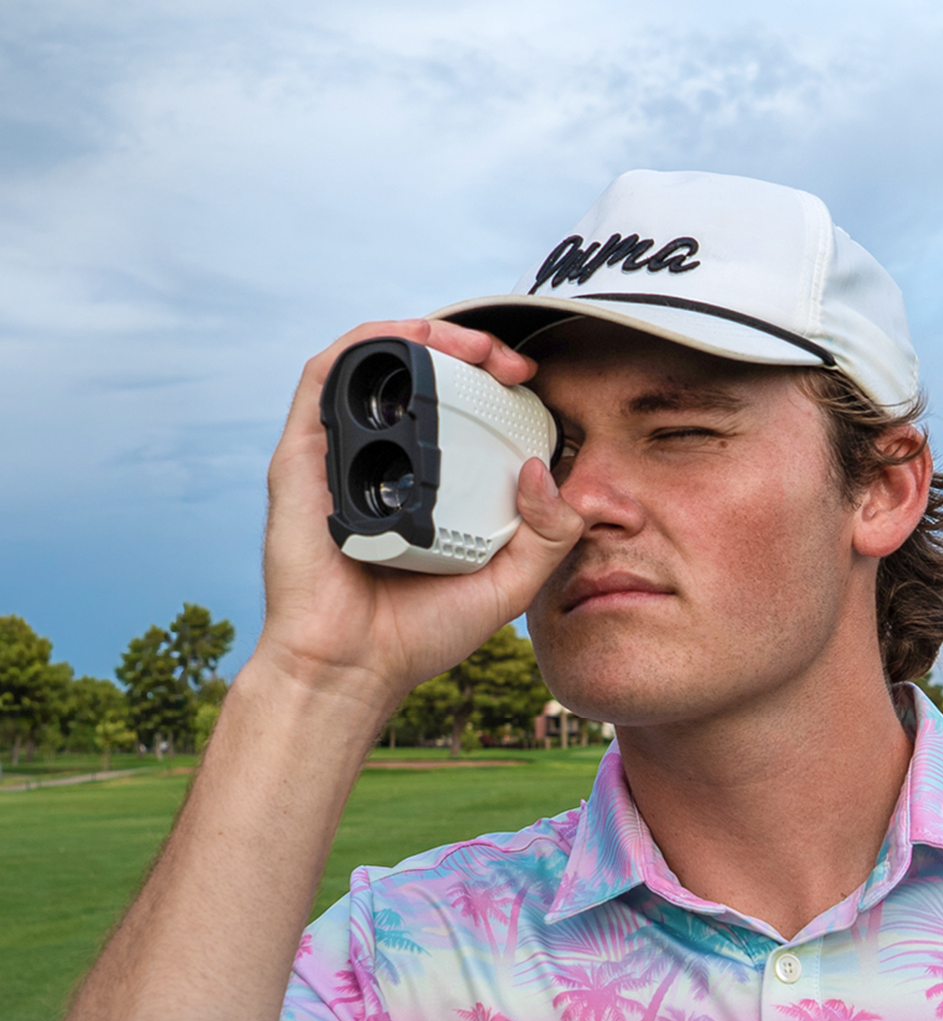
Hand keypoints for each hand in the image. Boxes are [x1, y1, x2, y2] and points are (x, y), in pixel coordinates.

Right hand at [257, 318, 582, 705]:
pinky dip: (368, 346)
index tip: (532, 383)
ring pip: (374, 363)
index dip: (494, 380)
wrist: (351, 669)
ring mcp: (339, 454)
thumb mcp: (508, 584)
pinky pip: (325, 378)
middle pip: (418, 375)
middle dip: (469, 348)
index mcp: (425, 482)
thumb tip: (544, 468)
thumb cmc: (420, 631)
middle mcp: (380, 460)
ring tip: (475, 347)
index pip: (456, 406)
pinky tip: (413, 343)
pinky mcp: (302, 455)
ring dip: (426, 336)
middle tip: (511, 363)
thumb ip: (547, 535)